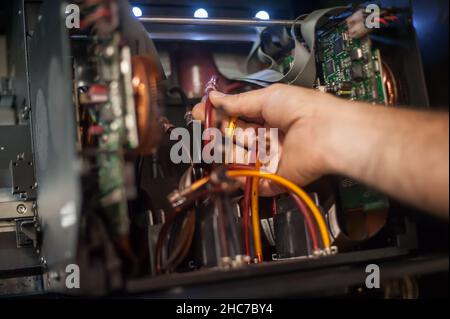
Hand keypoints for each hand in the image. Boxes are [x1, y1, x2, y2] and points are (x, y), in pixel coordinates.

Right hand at [192, 84, 340, 194]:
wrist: (325, 134)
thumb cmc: (301, 109)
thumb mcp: (266, 98)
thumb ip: (238, 102)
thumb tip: (213, 97)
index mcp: (270, 117)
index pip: (238, 117)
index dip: (219, 116)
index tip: (200, 114)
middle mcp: (269, 138)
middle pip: (237, 138)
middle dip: (218, 133)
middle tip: (200, 128)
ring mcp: (270, 159)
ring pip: (240, 159)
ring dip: (222, 152)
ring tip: (208, 144)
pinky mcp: (273, 179)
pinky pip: (250, 180)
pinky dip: (234, 177)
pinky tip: (218, 168)